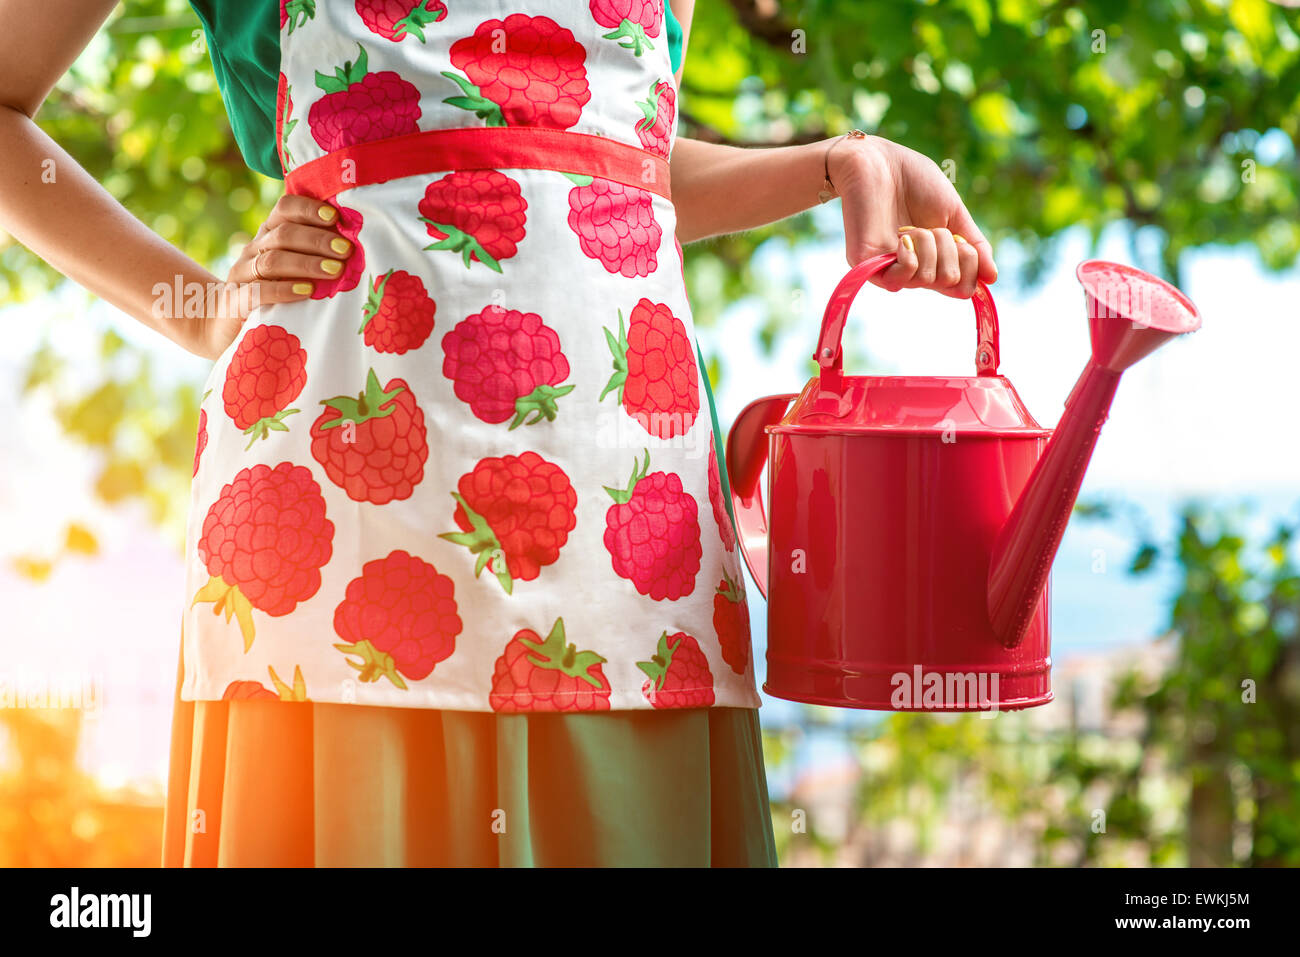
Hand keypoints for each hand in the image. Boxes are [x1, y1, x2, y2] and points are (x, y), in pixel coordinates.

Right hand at [194, 195, 354, 357]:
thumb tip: (356, 242)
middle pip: (284, 235)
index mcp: (268, 233)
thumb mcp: (293, 267)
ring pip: (273, 260)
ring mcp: (242, 273)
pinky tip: (307, 291)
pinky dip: (285, 290)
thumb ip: (314, 253)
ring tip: (335, 271)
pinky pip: (259, 291)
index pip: (285, 209)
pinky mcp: (235, 300)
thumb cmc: (274, 291)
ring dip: (307, 264)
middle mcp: (253, 248)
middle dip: (318, 241)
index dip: (309, 210)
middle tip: (346, 251)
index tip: (336, 218)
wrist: (226, 322)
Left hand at [829, 134, 996, 298]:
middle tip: (935, 227)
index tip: (964, 242)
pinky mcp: (866, 265)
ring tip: (913, 227)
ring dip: (931, 245)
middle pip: (952, 283)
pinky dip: (910, 256)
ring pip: (930, 279)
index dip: (973, 267)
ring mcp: (889, 269)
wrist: (877, 161)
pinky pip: (901, 278)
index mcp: (934, 259)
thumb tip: (992, 279)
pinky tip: (902, 237)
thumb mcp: (954, 212)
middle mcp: (914, 269)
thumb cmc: (915, 181)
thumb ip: (974, 245)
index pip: (962, 286)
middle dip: (953, 250)